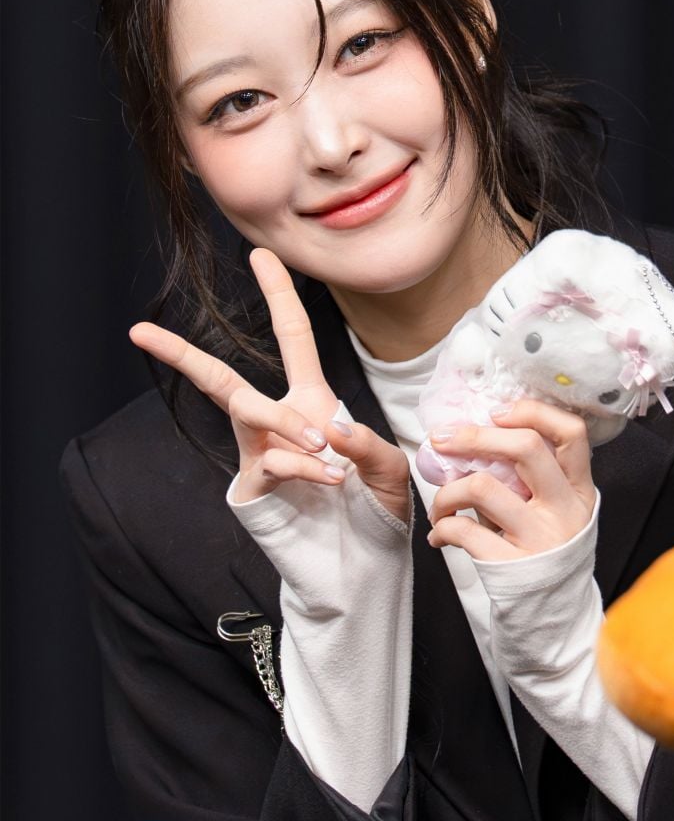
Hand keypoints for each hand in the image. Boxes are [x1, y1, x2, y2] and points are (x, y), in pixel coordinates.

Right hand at [128, 248, 410, 519]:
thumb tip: (328, 430)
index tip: (260, 253)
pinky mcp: (253, 490)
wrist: (362, 567)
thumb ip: (367, 444)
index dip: (278, 294)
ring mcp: (258, 456)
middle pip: (220, 378)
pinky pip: (273, 460)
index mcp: (311, 400)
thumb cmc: (374, 510)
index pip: (292, 336)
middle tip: (139, 331)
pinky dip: (307, 468)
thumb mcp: (388, 468)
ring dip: (287, 423)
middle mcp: (276, 422)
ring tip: (324, 448)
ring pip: (248, 411)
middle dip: (180, 354)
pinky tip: (334, 480)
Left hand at [425, 400, 594, 560]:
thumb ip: (526, 478)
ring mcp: (542, 537)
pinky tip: (439, 534)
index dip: (533, 412)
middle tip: (441, 439)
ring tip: (439, 505)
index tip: (496, 413)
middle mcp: (566, 509)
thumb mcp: (551, 510)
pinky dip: (442, 528)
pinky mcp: (513, 565)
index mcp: (579, 488)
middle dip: (474, 436)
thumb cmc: (542, 551)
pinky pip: (464, 530)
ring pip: (482, 486)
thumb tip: (473, 438)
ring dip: (447, 491)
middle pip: (526, 447)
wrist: (552, 617)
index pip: (572, 432)